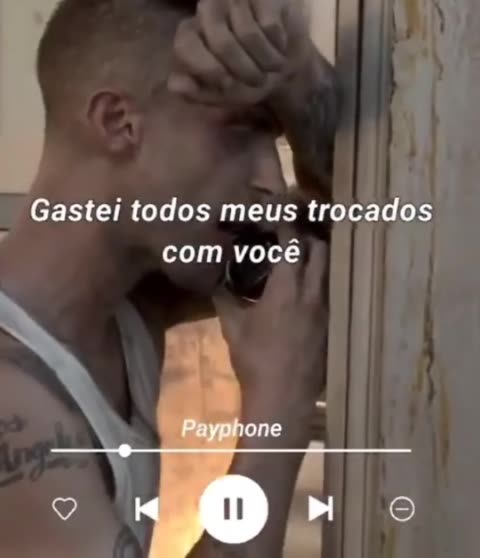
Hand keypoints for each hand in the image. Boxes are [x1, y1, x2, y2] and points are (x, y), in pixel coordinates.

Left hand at [168, 0, 312, 105]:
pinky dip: (278, 45)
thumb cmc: (249, 79)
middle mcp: (208, 10)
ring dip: (267, 61)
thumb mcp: (222, 95)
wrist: (287, 67)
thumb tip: (174, 85)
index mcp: (191, 34)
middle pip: (222, 43)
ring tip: (273, 66)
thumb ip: (196, 92)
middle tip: (259, 81)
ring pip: (249, 35)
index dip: (208, 70)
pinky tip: (280, 45)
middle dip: (245, 71)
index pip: (186, 46)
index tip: (228, 84)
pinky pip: (269, 25)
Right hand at [214, 228, 328, 417]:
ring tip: (298, 260)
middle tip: (291, 238)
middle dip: (308, 238)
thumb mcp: (233, 327)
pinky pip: (330, 292)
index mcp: (287, 288)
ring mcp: (326, 310)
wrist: (283, 395)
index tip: (278, 218)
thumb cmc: (254, 359)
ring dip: (316, 260)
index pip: (293, 244)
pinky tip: (304, 291)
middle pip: (321, 251)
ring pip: (329, 271)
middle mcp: (313, 293)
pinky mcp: (331, 325)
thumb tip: (214, 282)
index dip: (287, 227)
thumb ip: (224, 300)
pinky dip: (319, 283)